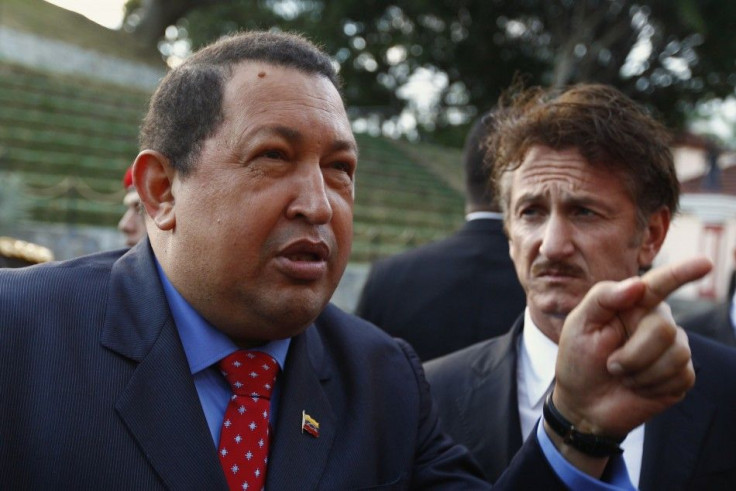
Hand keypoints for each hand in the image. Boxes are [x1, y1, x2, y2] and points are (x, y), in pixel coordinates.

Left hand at [553, 256, 710, 438]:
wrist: (584, 402)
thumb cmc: (579, 358)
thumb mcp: (579, 324)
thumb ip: (602, 298)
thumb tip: (637, 284)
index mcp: (633, 304)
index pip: (660, 284)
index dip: (682, 273)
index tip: (705, 263)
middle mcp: (657, 321)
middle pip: (663, 328)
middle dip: (632, 354)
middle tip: (611, 365)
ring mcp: (673, 348)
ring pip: (676, 354)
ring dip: (640, 373)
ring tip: (622, 376)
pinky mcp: (682, 375)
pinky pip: (680, 376)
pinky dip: (651, 387)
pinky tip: (637, 387)